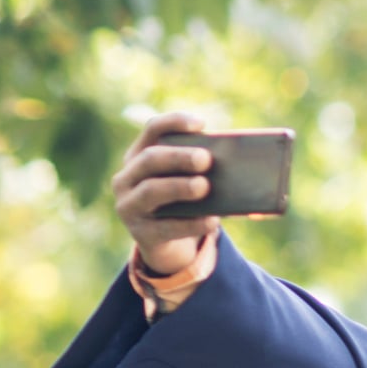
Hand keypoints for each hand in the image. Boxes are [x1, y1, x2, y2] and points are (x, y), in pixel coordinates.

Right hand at [112, 112, 220, 274]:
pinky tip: (211, 221)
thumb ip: (203, 170)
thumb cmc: (183, 203)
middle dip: (178, 157)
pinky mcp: (141, 234)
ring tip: (204, 186)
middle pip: (150, 159)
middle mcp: (126, 178)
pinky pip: (166, 227)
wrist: (168, 245)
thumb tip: (240, 168)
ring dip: (179, 186)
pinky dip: (191, 224)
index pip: (152, 130)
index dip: (174, 122)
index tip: (201, 123)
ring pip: (150, 191)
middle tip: (206, 159)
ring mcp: (129, 206)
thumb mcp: (187, 181)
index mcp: (139, 156)